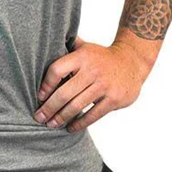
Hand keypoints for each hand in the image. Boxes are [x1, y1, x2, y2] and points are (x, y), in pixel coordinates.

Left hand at [33, 36, 147, 132]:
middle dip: (49, 108)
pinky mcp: (113, 99)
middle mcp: (91, 71)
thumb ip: (67, 47)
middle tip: (39, 117)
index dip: (46, 85)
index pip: (57, 70)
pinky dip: (80, 123)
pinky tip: (70, 127)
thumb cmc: (101, 57)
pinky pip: (93, 115)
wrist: (132, 62)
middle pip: (64, 93)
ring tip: (51, 124)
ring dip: (61, 117)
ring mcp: (103, 86)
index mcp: (81, 57)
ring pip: (76, 106)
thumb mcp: (85, 47)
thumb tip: (45, 44)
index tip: (39, 97)